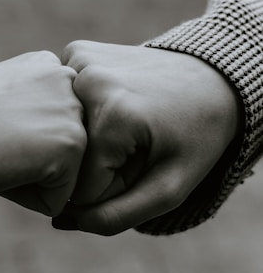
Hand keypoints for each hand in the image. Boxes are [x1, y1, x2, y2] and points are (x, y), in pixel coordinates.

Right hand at [0, 51, 85, 216]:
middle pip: (64, 153)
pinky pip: (58, 199)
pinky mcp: (72, 144)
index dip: (18, 143)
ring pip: (65, 177)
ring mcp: (73, 111)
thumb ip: (31, 111)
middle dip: (29, 163)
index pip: (55, 130)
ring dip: (27, 180)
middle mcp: (67, 80)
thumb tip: (50, 147)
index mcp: (47, 66)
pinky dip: (25, 198)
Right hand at [56, 40, 241, 234]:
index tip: (142, 165)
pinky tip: (110, 103)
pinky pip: (61, 101)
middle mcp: (87, 81)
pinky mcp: (74, 51)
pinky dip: (81, 111)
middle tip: (136, 144)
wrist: (213, 78)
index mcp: (113, 114)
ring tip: (124, 123)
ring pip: (61, 130)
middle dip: (98, 164)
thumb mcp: (169, 190)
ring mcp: (77, 60)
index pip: (81, 187)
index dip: (112, 188)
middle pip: (68, 156)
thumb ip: (117, 217)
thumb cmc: (194, 137)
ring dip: (87, 139)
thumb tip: (59, 221)